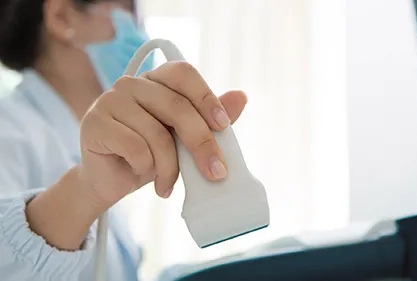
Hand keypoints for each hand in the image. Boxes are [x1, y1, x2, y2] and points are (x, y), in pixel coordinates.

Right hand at [80, 61, 246, 208]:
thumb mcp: (184, 139)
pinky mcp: (94, 123)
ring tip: (168, 184)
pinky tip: (142, 176)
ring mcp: (110, 100)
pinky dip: (146, 169)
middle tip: (215, 172)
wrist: (111, 182)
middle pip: (176, 106)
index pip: (184, 74)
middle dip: (202, 143)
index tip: (224, 126)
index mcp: (155, 80)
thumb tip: (241, 96)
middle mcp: (131, 84)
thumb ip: (209, 119)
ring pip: (157, 133)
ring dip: (170, 167)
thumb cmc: (150, 156)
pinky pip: (135, 148)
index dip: (206, 97)